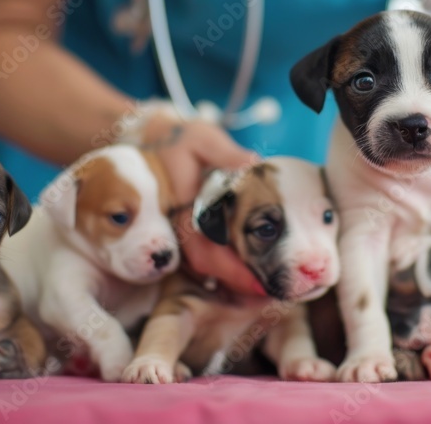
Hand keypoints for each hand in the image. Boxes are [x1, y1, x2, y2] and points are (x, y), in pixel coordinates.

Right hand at [142, 113, 264, 295]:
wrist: (157, 140)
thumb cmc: (183, 140)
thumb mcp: (203, 139)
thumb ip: (227, 154)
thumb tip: (252, 163)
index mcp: (183, 209)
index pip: (206, 250)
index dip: (232, 270)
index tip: (260, 282)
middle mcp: (180, 227)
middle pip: (207, 266)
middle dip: (239, 282)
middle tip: (274, 291)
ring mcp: (182, 232)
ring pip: (206, 268)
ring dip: (235, 279)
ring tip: (268, 287)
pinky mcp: (188, 232)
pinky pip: (207, 258)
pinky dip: (229, 268)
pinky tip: (254, 272)